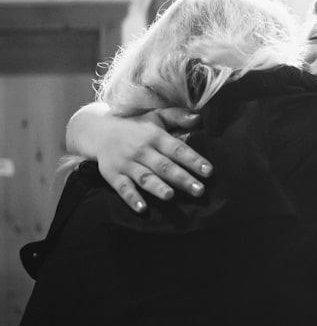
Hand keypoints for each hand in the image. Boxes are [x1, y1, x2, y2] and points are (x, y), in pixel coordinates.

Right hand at [69, 104, 212, 211]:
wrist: (98, 131)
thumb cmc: (136, 126)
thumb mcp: (156, 116)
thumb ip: (177, 116)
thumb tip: (199, 118)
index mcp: (155, 136)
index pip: (178, 149)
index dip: (193, 160)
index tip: (209, 171)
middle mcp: (142, 150)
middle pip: (164, 166)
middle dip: (182, 178)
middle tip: (199, 190)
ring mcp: (126, 163)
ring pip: (144, 177)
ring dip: (157, 187)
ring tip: (170, 196)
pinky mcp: (113, 175)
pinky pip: (122, 188)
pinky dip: (131, 198)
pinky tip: (142, 208)